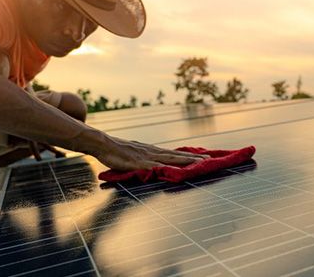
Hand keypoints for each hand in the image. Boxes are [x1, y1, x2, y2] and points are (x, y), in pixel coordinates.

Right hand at [94, 136, 208, 170]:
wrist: (103, 143)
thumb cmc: (118, 151)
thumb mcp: (136, 156)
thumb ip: (147, 161)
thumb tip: (157, 166)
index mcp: (153, 151)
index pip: (175, 154)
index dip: (190, 156)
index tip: (205, 157)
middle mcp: (153, 152)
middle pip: (177, 156)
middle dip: (194, 158)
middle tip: (210, 160)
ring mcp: (146, 157)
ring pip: (169, 159)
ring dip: (184, 161)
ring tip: (198, 163)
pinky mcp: (137, 162)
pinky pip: (152, 166)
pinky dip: (162, 167)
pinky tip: (171, 170)